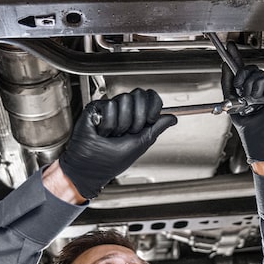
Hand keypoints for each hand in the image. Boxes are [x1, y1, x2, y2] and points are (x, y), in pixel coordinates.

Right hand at [60, 89, 176, 198]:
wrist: (90, 168)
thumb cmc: (111, 162)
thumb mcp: (141, 144)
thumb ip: (156, 128)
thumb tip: (173, 118)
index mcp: (137, 117)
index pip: (151, 98)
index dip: (153, 106)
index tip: (150, 120)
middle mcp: (124, 110)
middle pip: (139, 95)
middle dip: (137, 118)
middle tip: (128, 133)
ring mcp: (110, 108)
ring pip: (124, 100)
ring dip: (120, 124)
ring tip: (112, 135)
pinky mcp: (96, 108)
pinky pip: (109, 106)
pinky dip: (107, 124)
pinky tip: (101, 132)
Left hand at [221, 43, 263, 162]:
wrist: (258, 137)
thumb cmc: (248, 126)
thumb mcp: (231, 100)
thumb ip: (228, 82)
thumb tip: (225, 65)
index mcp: (250, 90)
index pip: (243, 69)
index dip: (236, 57)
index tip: (230, 46)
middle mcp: (260, 88)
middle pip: (249, 68)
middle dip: (240, 76)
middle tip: (239, 89)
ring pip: (255, 72)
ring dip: (247, 86)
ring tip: (249, 99)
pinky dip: (257, 88)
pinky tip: (257, 98)